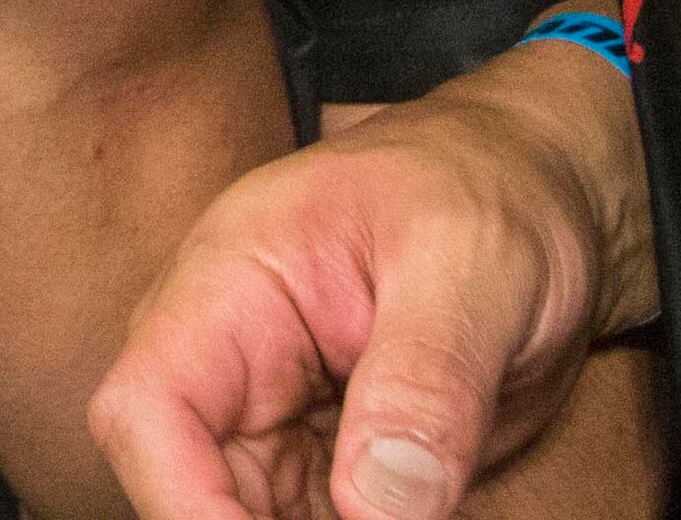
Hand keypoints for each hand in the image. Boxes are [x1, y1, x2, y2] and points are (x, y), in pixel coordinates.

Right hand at [89, 38, 652, 519]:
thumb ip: (426, 378)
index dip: (184, 502)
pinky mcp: (331, 465)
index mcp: (229, 287)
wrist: (533, 196)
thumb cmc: (488, 193)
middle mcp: (231, 363)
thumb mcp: (474, 265)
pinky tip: (416, 515)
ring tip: (420, 504)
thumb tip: (378, 505)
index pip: (147, 410)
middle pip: (189, 487)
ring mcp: (277, 421)